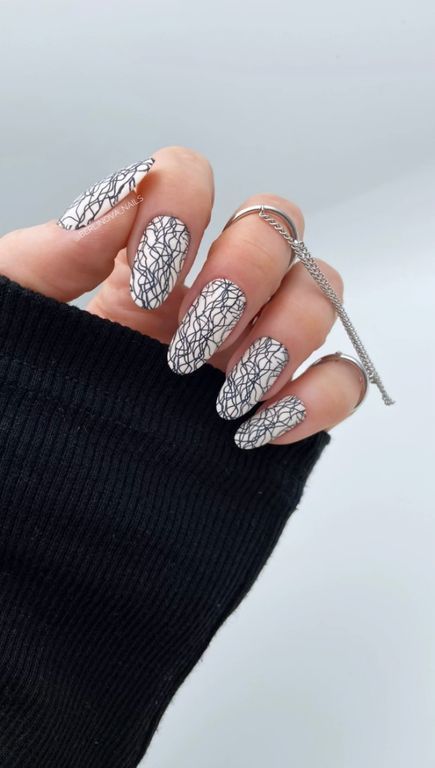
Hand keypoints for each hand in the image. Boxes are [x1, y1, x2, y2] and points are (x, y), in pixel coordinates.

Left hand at [0, 145, 362, 447]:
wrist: (41, 494)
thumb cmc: (24, 400)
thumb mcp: (16, 317)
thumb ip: (49, 254)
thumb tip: (117, 202)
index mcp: (144, 262)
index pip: (189, 178)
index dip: (184, 210)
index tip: (148, 286)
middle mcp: (206, 293)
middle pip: (275, 227)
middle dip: (243, 277)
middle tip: (190, 345)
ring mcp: (249, 349)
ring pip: (318, 293)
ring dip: (285, 336)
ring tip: (225, 395)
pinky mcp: (278, 407)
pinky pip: (340, 378)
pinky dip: (320, 396)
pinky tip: (262, 427)